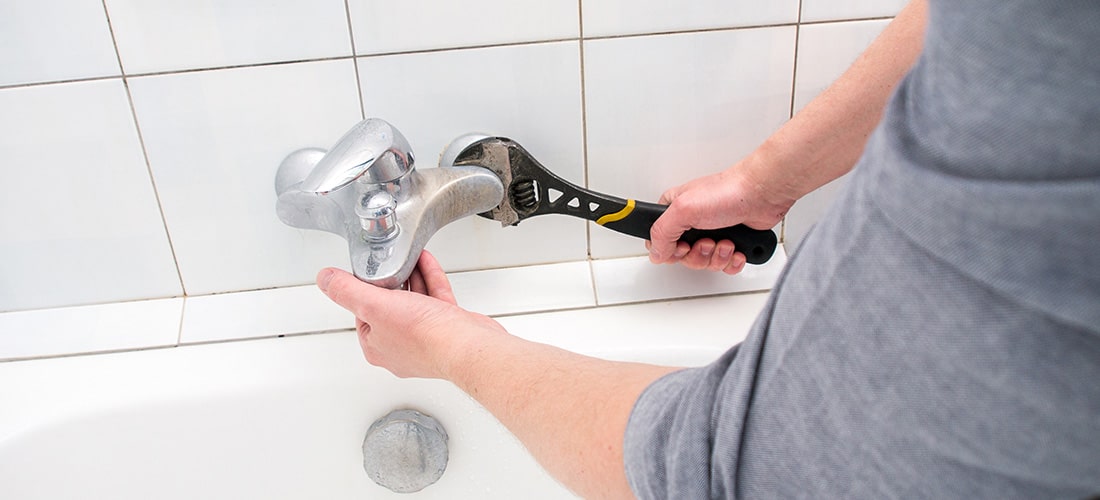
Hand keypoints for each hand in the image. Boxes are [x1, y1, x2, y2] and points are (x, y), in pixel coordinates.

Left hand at [316, 251, 505, 378]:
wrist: (468, 346)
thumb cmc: (426, 337)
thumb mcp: (375, 306)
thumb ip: (348, 291)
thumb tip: (325, 280)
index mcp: (378, 346)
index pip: (362, 313)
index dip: (364, 290)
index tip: (368, 273)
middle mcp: (401, 345)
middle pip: (390, 306)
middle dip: (392, 281)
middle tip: (390, 262)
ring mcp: (426, 338)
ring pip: (415, 301)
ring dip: (412, 276)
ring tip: (408, 256)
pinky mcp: (448, 328)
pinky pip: (435, 298)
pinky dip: (430, 278)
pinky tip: (426, 261)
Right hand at [647, 163, 790, 273]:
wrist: (762, 194)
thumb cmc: (728, 192)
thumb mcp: (683, 210)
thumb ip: (662, 233)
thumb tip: (656, 253)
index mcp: (675, 211)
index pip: (658, 241)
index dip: (670, 251)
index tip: (682, 246)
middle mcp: (692, 222)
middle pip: (683, 257)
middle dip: (698, 255)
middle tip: (707, 242)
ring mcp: (712, 233)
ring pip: (705, 262)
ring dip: (717, 257)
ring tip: (726, 242)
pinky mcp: (732, 242)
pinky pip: (725, 265)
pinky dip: (732, 262)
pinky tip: (737, 249)